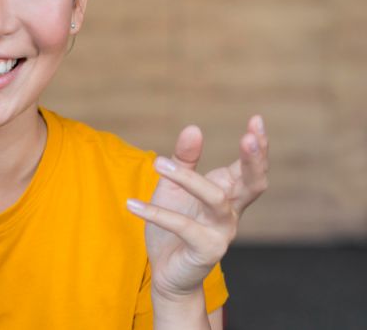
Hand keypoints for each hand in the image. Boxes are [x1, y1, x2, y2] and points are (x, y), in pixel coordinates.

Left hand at [127, 115, 268, 299]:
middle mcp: (231, 212)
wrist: (166, 271)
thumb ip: (184, 160)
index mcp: (228, 193)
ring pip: (214, 200)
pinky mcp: (205, 250)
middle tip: (249, 137)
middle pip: (254, 184)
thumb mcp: (174, 186)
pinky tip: (132, 203)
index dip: (257, 146)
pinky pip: (183, 227)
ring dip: (188, 179)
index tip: (257, 119)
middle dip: (254, 160)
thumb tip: (193, 128)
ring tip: (157, 163)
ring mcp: (221, 233)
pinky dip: (156, 213)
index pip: (250, 168)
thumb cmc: (174, 224)